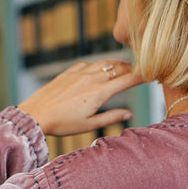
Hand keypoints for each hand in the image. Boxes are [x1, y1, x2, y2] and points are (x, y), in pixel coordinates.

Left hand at [18, 59, 144, 135]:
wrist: (36, 114)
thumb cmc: (62, 124)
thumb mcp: (89, 125)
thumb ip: (111, 118)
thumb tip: (129, 114)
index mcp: (100, 92)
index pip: (128, 80)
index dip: (142, 76)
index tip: (151, 76)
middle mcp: (92, 78)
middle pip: (118, 68)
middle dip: (131, 68)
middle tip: (139, 71)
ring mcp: (80, 73)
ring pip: (104, 63)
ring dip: (116, 64)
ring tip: (123, 67)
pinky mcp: (69, 72)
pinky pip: (88, 63)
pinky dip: (98, 64)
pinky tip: (99, 68)